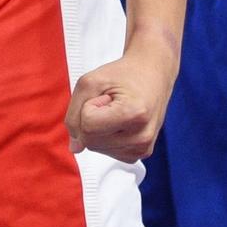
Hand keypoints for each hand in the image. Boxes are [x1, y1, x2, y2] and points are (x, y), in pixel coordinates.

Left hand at [67, 32, 175, 160]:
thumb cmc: (123, 74)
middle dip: (91, 119)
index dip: (88, 107)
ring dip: (98, 128)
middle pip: (90, 141)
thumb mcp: (90, 82)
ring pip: (96, 148)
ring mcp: (143, 148)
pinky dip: (106, 136)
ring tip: (116, 111)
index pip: (87, 126)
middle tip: (110, 103)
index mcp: (134, 114)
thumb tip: (75, 148)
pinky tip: (120, 122)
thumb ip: (74, 114)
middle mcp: (142, 136)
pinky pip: (107, 151)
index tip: (105, 97)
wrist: (152, 74)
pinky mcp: (141, 153)